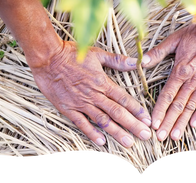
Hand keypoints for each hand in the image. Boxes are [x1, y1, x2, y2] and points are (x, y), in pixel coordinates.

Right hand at [30, 41, 151, 147]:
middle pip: (117, 113)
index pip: (124, 99)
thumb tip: (136, 62)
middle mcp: (94, 95)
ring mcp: (81, 103)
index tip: (147, 120)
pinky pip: (82, 123)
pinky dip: (92, 133)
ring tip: (128, 143)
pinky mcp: (68, 108)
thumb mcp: (97, 54)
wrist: (48, 58)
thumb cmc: (72, 54)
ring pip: (102, 120)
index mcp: (103, 82)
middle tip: (145, 135)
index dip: (137, 110)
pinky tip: (102, 142)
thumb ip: (117, 61)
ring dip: (116, 132)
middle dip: (133, 125)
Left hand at [142, 21, 195, 140]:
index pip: (167, 95)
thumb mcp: (174, 39)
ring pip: (190, 107)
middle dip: (168, 122)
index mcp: (180, 71)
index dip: (159, 111)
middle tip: (160, 137)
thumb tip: (142, 62)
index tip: (153, 124)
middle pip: (177, 106)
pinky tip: (194, 125)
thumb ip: (158, 52)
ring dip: (182, 123)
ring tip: (174, 136)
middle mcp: (191, 81)